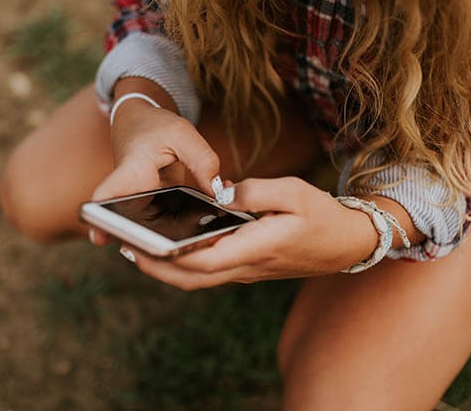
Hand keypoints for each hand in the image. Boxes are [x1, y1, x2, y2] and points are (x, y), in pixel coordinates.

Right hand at [88, 97, 221, 245]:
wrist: (141, 121)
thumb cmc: (155, 126)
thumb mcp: (183, 134)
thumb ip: (202, 161)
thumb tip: (217, 195)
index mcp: (132, 170)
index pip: (107, 196)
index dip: (100, 219)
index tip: (100, 237)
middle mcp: (131, 192)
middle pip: (129, 225)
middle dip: (151, 241)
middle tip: (176, 251)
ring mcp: (141, 202)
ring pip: (152, 230)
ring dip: (175, 237)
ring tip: (204, 238)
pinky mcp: (155, 206)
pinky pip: (168, 223)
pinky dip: (188, 224)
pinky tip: (214, 220)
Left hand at [116, 177, 378, 288]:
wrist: (344, 244)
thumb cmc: (321, 216)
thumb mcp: (293, 192)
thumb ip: (254, 191)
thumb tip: (219, 195)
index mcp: (257, 248)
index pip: (203, 259)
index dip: (168, 256)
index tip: (140, 245)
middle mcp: (247, 266)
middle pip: (192, 277)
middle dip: (157, 267)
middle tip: (126, 249)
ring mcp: (246, 270)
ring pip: (199, 278)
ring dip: (167, 268)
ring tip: (139, 248)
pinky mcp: (247, 267)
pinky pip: (209, 271)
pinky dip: (185, 263)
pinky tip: (173, 244)